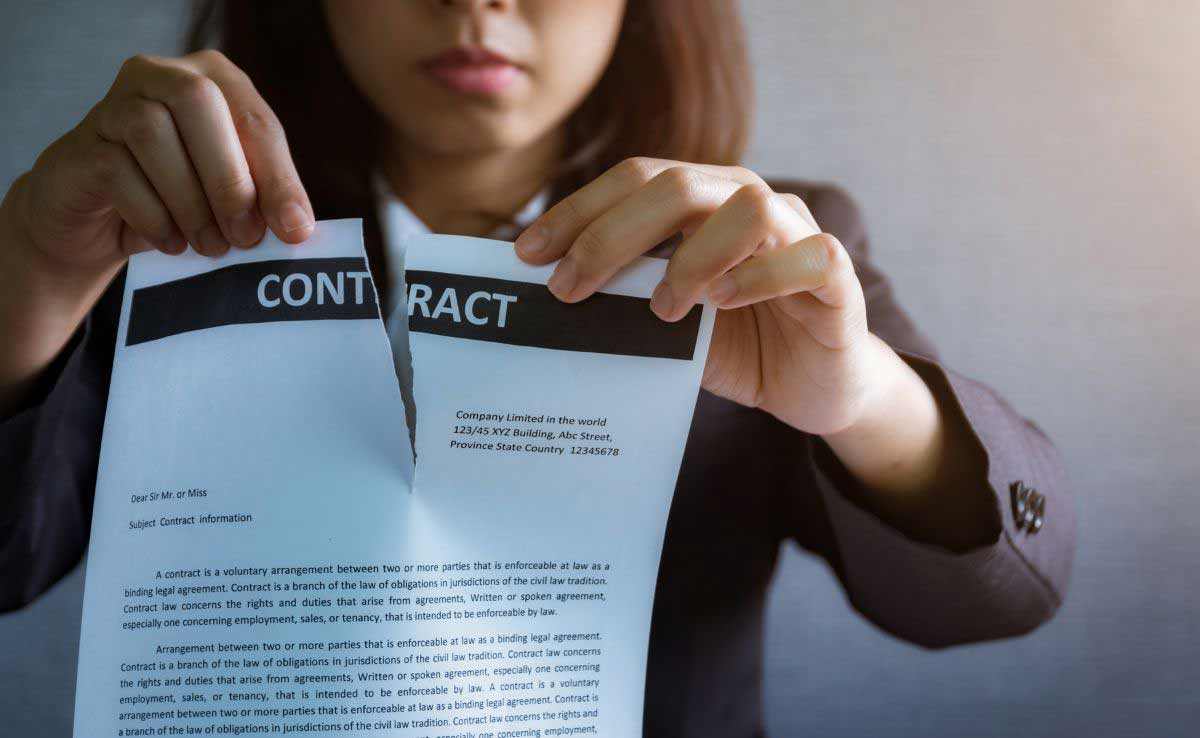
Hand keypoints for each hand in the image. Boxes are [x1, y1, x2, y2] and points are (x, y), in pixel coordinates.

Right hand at [0, 50, 314, 412]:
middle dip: (230, 179)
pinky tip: (171, 243)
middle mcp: (161, 76)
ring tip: (210, 246)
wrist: (98, 221)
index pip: (254, 119)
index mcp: (213, 80)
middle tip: (246, 239)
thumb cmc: (178, 199)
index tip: (294, 230)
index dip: (279, 176)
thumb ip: (264, 198)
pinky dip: (152, 214)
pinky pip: (117, 169)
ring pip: (151, 132)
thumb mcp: (230, 196)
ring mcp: (113, 106)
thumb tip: (297, 226)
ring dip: (190, 201)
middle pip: (199, 104)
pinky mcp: (82, 146)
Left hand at [514, 157, 884, 435]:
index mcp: (706, 203)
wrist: (815, 388)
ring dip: (692, 256)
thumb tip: (549, 292)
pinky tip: (722, 305)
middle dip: (611, 233)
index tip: (528, 253)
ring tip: (664, 308)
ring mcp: (799, 235)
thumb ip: (625, 297)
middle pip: (679, 183)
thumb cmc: (738, 345)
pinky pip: (809, 256)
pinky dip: (760, 278)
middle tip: (571, 287)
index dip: (580, 210)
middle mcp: (751, 203)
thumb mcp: (668, 323)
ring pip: (749, 207)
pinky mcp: (837, 279)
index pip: (637, 178)